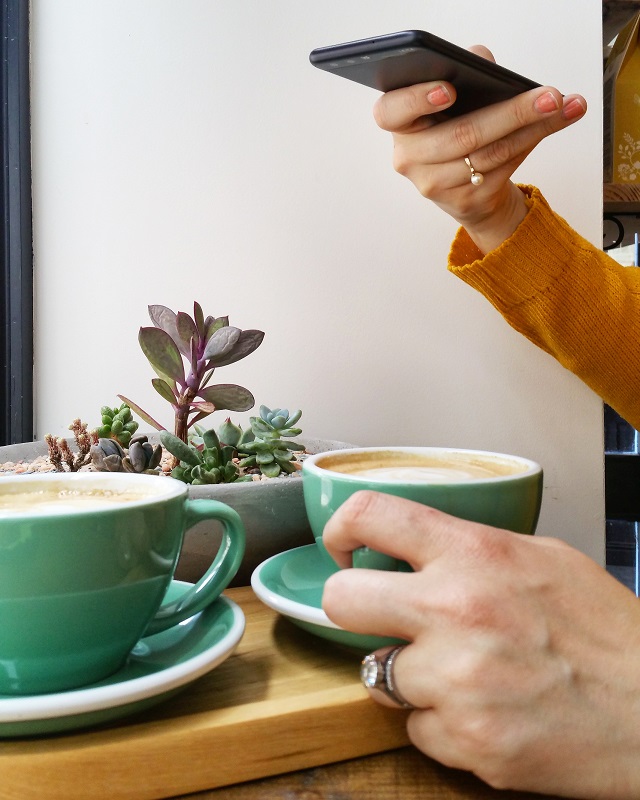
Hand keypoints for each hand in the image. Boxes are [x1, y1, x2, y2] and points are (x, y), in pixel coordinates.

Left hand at [322, 490, 639, 797]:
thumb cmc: (606, 630)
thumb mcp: (543, 557)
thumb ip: (472, 548)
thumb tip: (416, 550)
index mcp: (474, 554)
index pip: (370, 514)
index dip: (341, 526)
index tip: (342, 544)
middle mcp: (455, 610)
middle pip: (340, 599)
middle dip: (353, 607)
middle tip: (382, 617)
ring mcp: (455, 681)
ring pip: (375, 672)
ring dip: (408, 674)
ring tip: (460, 673)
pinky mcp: (465, 740)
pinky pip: (414, 726)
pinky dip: (439, 721)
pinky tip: (482, 710)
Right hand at [373, 46, 586, 253]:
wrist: (464, 186)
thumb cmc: (456, 128)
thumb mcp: (452, 100)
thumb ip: (463, 74)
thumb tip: (482, 61)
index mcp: (399, 124)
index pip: (390, 112)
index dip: (416, 100)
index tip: (449, 90)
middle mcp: (409, 158)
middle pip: (460, 135)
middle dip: (510, 112)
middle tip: (549, 96)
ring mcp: (434, 184)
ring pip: (489, 153)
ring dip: (532, 127)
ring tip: (562, 105)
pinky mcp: (463, 202)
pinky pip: (502, 169)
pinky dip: (531, 142)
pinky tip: (554, 123)